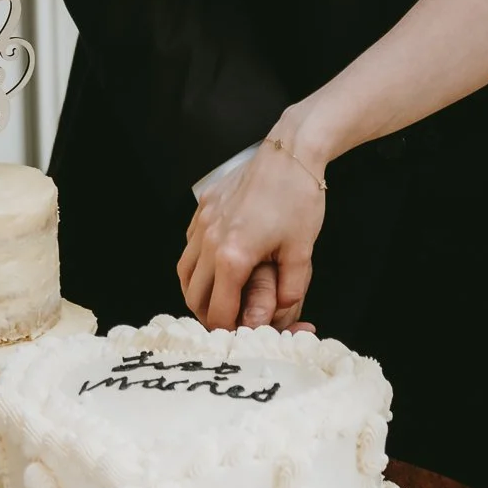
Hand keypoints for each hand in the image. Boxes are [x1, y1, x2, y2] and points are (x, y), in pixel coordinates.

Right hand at [178, 133, 325, 331]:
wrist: (292, 152)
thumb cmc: (299, 198)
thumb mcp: (302, 252)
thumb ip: (290, 290)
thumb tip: (280, 314)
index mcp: (233, 257)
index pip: (219, 311)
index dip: (231, 330)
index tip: (243, 334)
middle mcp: (209, 241)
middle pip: (193, 297)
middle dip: (209, 316)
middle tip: (230, 321)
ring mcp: (202, 222)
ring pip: (184, 272)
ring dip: (198, 291)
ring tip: (219, 298)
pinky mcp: (203, 207)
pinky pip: (189, 245)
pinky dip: (197, 262)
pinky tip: (218, 264)